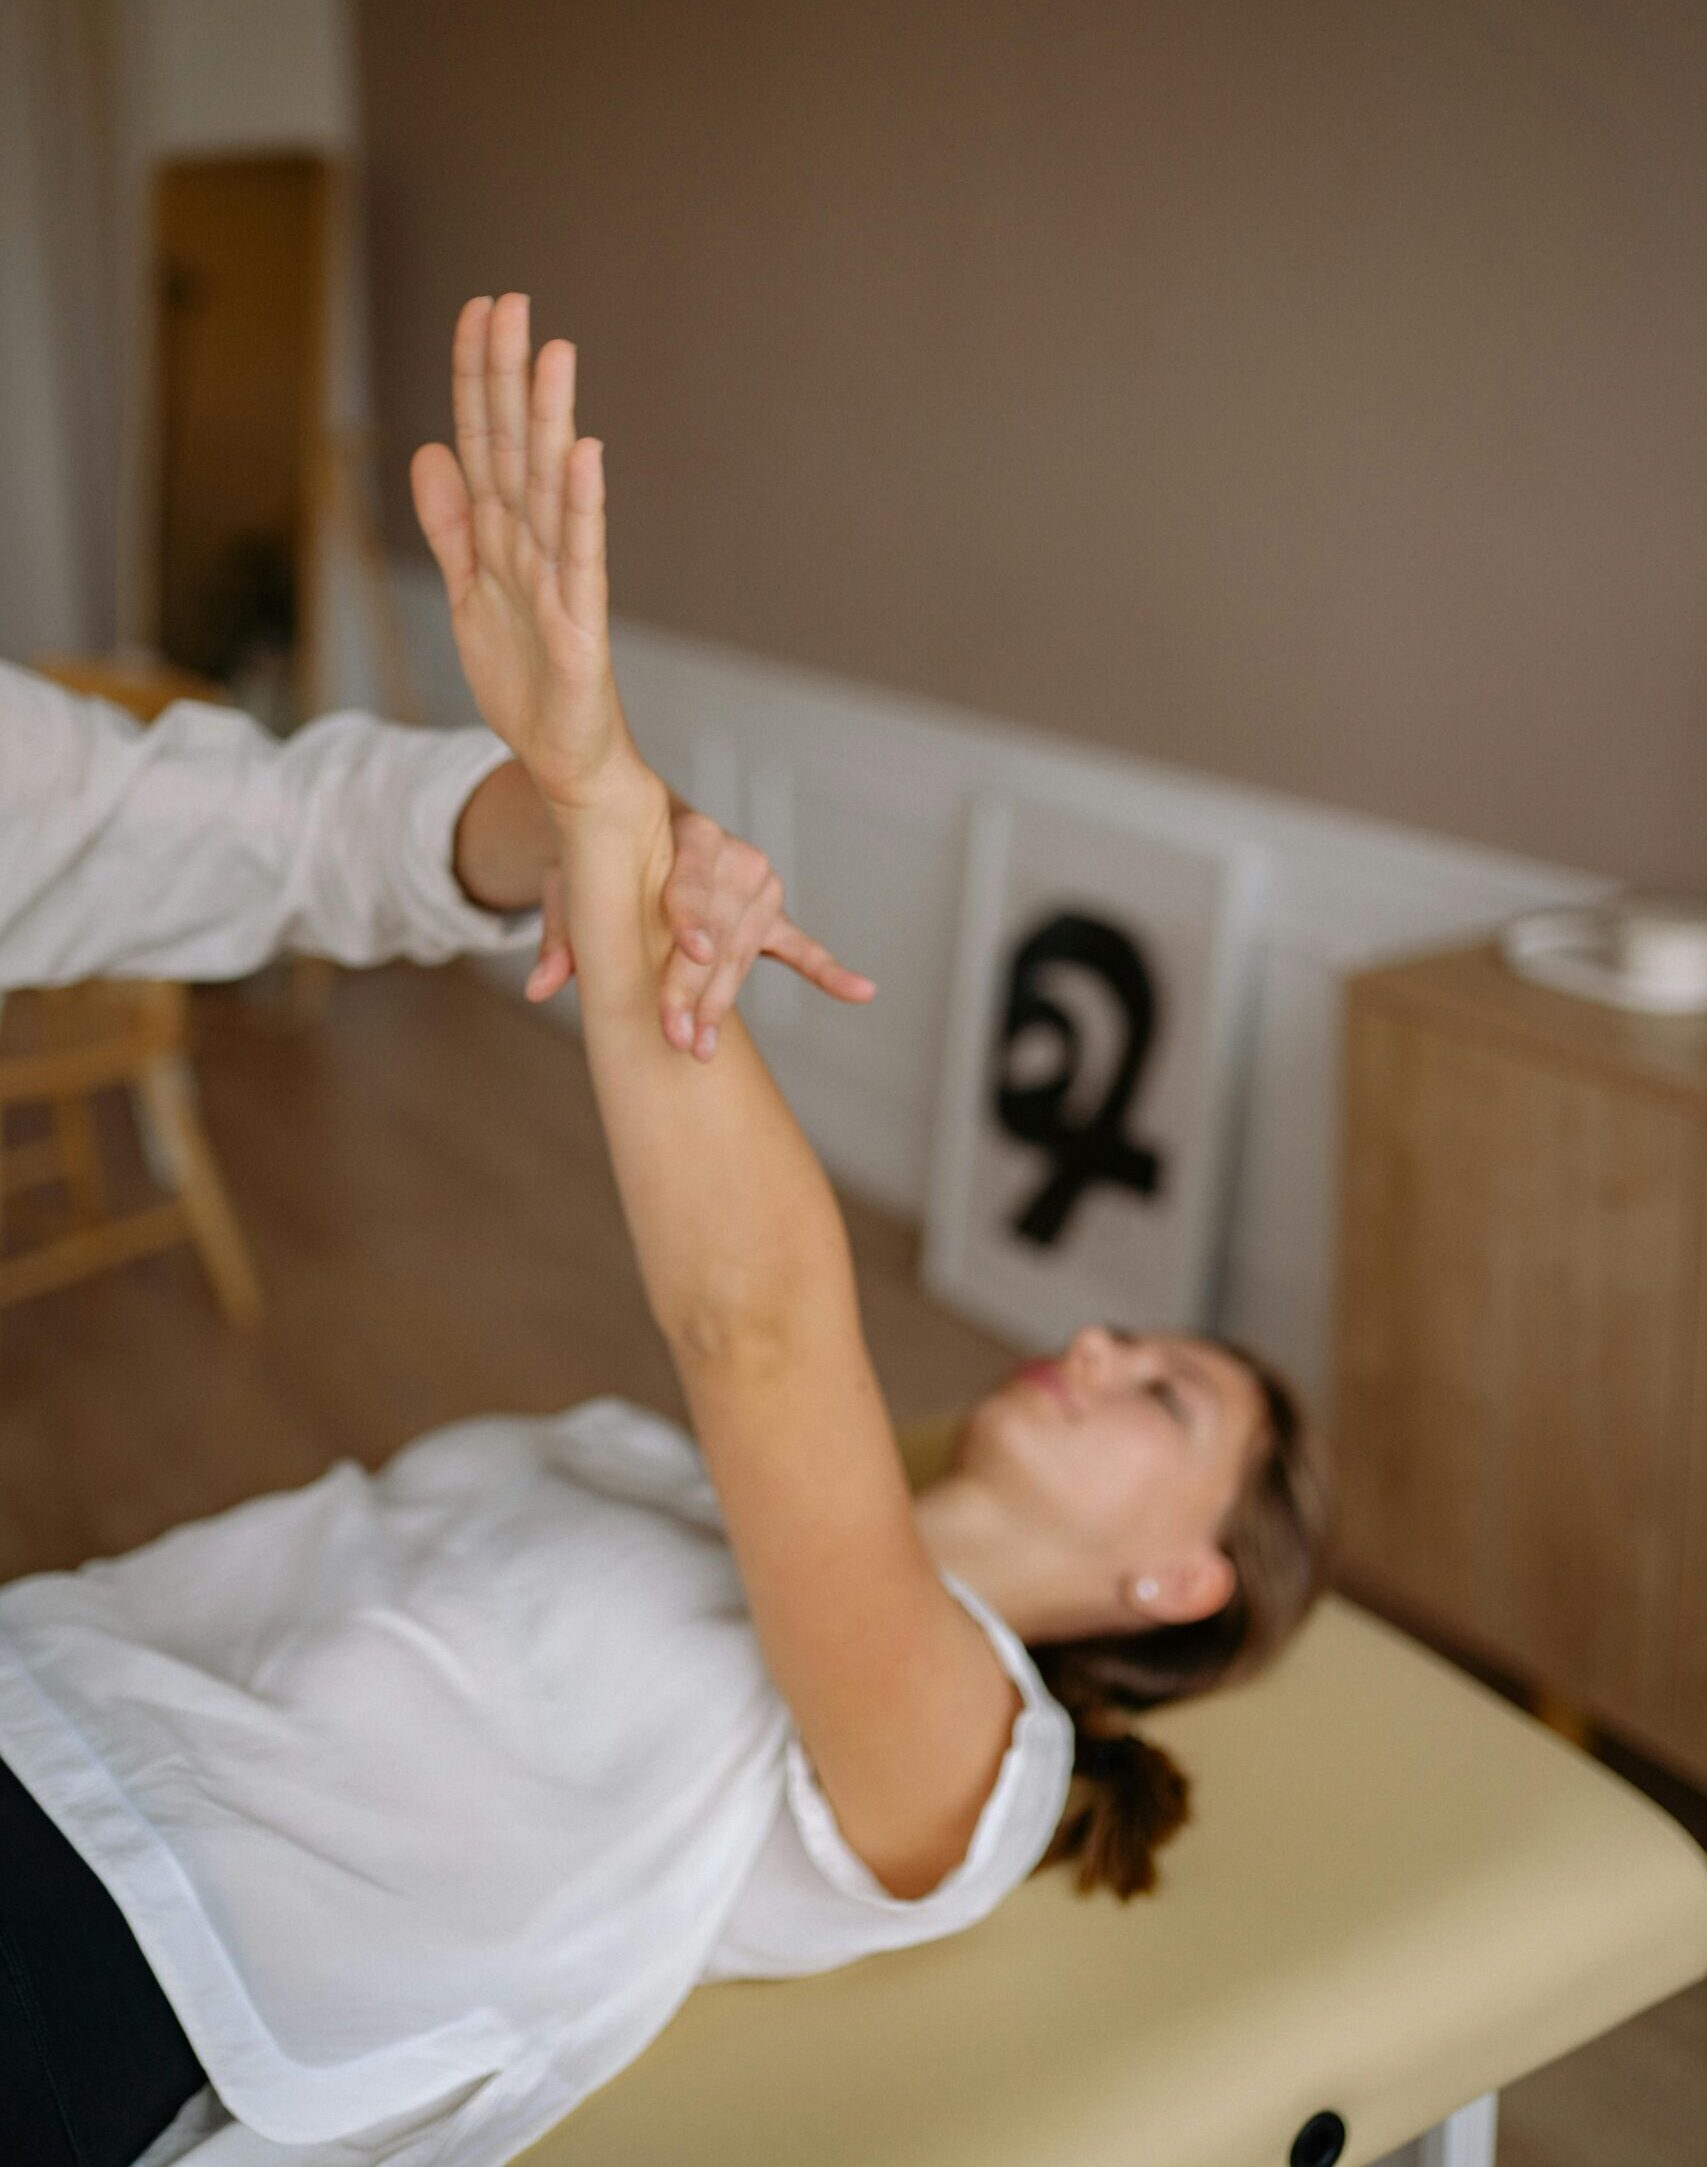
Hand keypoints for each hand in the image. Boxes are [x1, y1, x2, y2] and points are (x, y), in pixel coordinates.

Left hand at [410, 292, 631, 811]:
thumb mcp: (466, 595)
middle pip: (516, 448)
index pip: (484, 442)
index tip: (478, 310)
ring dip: (551, 420)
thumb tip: (429, 450)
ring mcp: (561, 581)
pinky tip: (581, 454)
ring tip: (553, 353)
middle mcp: (533, 547)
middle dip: (509, 376)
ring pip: (549, 488)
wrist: (564, 762)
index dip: (476, 379)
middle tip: (511, 302)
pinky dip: (580, 505)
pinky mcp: (582, 624)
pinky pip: (580, 557)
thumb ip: (450, 526)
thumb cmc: (527, 684)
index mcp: (501, 537)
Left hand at [525, 803, 875, 1056]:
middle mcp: (732, 855)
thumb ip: (563, 932)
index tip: (690, 953)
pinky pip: (801, 948)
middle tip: (678, 1037)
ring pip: (743, 955)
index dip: (690, 918)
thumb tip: (540, 988)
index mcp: (688, 832)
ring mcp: (756, 888)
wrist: (628, 823)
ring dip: (723, 1002)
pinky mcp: (767, 916)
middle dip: (696, 989)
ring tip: (703, 1048)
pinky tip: (862, 991)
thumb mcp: (571, 881)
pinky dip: (829, 971)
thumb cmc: (598, 854)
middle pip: (718, 932)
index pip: (691, 879)